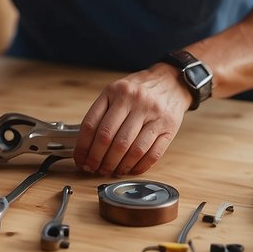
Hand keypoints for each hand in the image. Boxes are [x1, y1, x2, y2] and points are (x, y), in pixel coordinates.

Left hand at [73, 65, 190, 175]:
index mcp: (116, 91)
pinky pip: (152, 154)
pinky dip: (138, 166)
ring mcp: (153, 114)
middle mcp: (135, 101)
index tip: (80, 160)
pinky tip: (130, 169)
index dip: (83, 147)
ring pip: (130, 149)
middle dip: (97, 160)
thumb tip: (86, 146)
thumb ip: (102, 112)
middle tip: (94, 168)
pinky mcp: (169, 128)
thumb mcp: (117, 90)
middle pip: (109, 139)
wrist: (172, 82)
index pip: (92, 124)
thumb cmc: (140, 90)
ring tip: (111, 170)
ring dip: (117, 166)